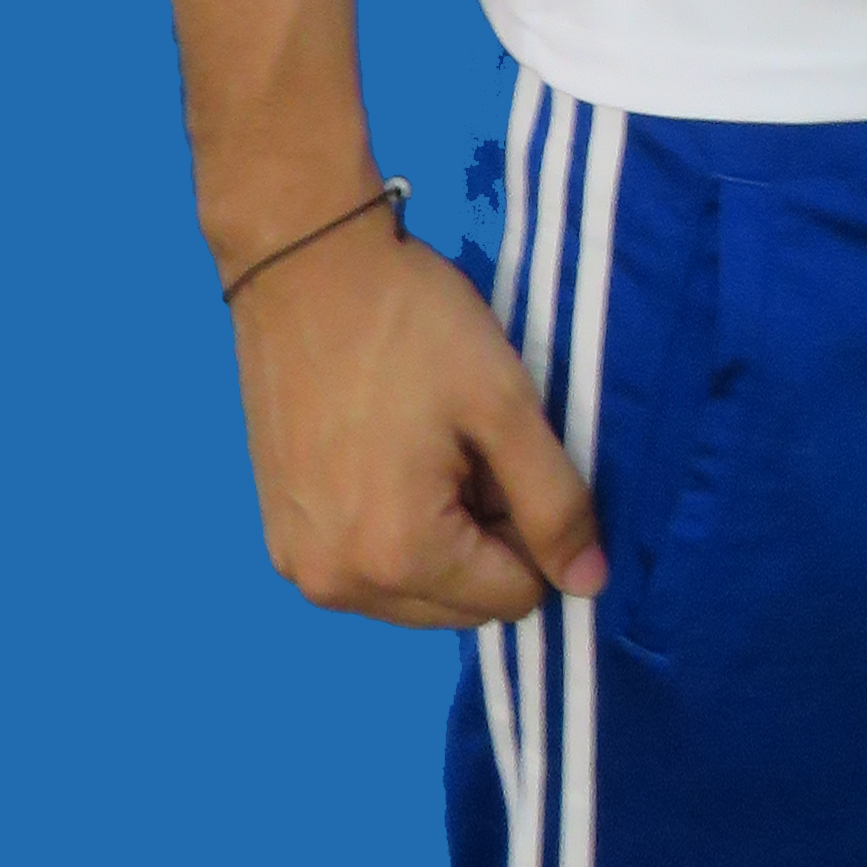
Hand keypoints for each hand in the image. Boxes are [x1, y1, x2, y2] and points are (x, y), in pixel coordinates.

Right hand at [229, 215, 608, 626]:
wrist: (303, 261)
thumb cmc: (411, 325)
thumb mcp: (504, 403)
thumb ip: (554, 502)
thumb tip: (589, 586)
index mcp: (398, 558)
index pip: (511, 597)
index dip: (531, 529)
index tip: (505, 454)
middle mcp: (338, 585)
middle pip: (457, 605)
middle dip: (482, 539)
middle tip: (467, 446)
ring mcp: (297, 563)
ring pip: (409, 591)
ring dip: (437, 537)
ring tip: (425, 445)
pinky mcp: (277, 532)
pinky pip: (360, 565)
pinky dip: (387, 528)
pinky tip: (382, 451)